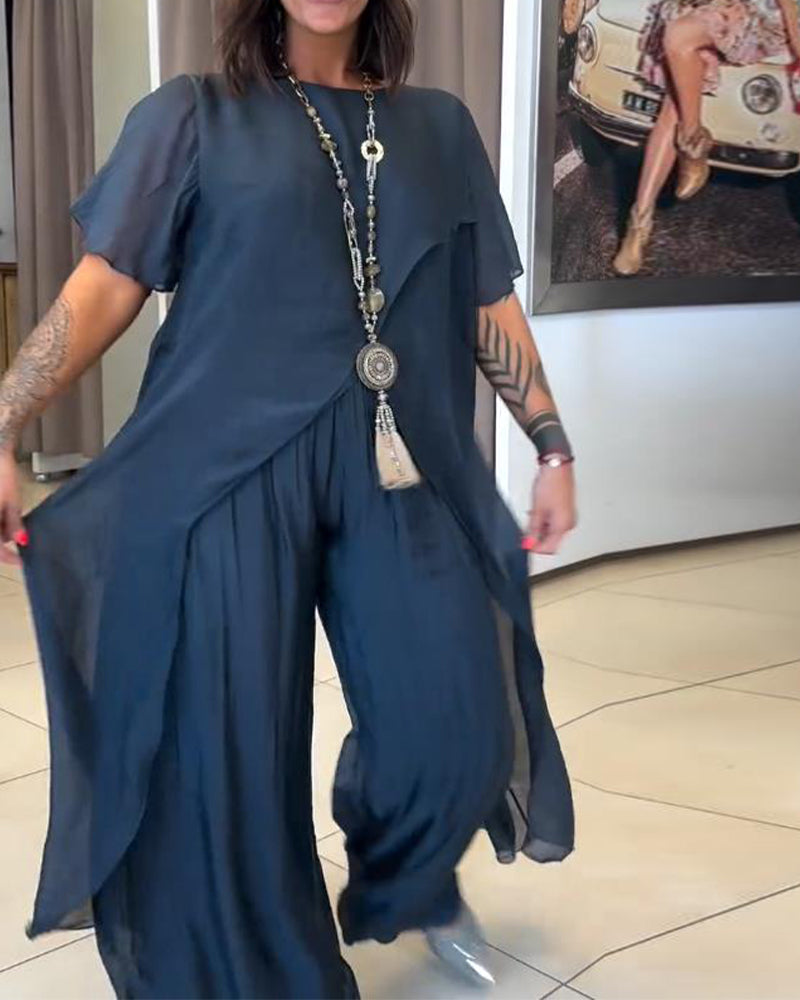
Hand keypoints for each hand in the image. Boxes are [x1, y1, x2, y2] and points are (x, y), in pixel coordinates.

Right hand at [0, 450, 24, 566]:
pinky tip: (3, 517)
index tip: (21, 561)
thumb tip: (21, 542)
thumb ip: (14, 525)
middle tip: (18, 543)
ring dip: (0, 533)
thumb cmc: (2, 478)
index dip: (8, 558)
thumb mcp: (12, 503)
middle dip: (2, 546)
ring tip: (12, 527)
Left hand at [524, 464, 576, 554]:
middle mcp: (568, 523)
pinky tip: (537, 512)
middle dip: (537, 538)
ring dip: (540, 529)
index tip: (525, 544)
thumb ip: (533, 530)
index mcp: (563, 525)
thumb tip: (529, 543)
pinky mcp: (566, 510)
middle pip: (551, 540)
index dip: (535, 548)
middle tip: (526, 530)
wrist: (557, 467)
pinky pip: (555, 522)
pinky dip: (545, 521)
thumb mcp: (537, 510)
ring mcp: (568, 517)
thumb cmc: (550, 484)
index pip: (549, 548)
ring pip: (552, 531)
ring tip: (532, 516)